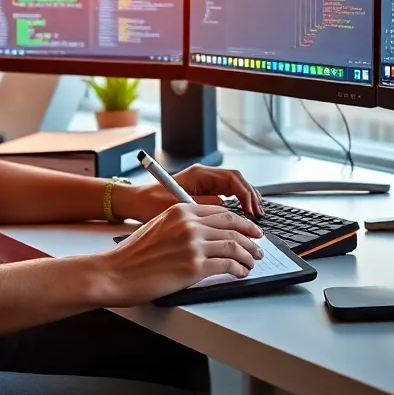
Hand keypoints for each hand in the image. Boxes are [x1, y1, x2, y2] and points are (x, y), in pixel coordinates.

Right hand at [93, 204, 264, 306]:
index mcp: (180, 210)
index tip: (248, 229)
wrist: (115, 272)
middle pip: (233, 226)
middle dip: (251, 237)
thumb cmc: (131, 255)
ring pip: (235, 246)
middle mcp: (189, 224)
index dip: (240, 222)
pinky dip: (239, 269)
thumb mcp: (157, 227)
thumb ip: (181, 224)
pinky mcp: (195, 266)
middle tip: (259, 246)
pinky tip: (240, 273)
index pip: (221, 213)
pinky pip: (228, 266)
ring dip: (249, 255)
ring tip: (253, 262)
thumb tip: (205, 234)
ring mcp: (193, 244)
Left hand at [114, 164, 262, 221]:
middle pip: (236, 181)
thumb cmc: (150, 203)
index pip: (232, 178)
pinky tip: (239, 219)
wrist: (134, 203)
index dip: (246, 194)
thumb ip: (203, 206)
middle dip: (250, 197)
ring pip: (233, 188)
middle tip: (259, 215)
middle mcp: (203, 176)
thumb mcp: (179, 207)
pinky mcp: (201, 194)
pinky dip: (235, 206)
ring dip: (245, 201)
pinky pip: (224, 196)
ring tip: (254, 217)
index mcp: (199, 174)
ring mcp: (203, 184)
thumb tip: (226, 209)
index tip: (252, 211)